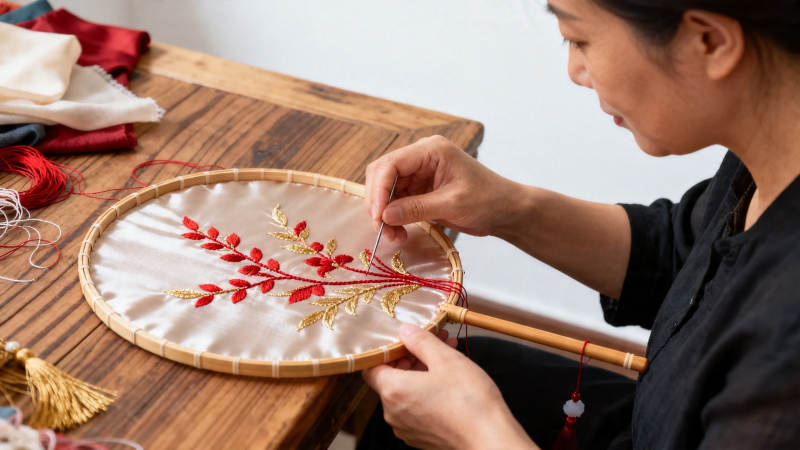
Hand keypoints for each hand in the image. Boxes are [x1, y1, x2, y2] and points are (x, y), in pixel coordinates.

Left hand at [362, 324, 536, 448]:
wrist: (490, 439)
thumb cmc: (469, 401)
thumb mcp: (445, 359)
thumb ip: (420, 340)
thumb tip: (404, 330)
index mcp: (393, 390)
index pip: (371, 366)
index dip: (387, 349)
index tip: (406, 339)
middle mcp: (393, 412)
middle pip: (391, 377)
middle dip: (412, 355)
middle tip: (435, 341)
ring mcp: (406, 427)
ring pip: (406, 392)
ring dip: (423, 371)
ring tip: (448, 354)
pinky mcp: (420, 436)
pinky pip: (416, 407)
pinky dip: (427, 390)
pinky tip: (449, 378)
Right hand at [364, 135, 520, 241]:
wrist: (506, 211)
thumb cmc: (487, 200)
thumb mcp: (452, 204)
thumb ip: (417, 208)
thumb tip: (384, 216)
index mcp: (430, 150)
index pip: (391, 164)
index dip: (379, 190)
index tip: (378, 216)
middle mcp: (421, 158)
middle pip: (382, 175)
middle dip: (378, 202)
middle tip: (382, 229)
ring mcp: (419, 174)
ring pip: (386, 191)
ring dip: (384, 214)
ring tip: (393, 236)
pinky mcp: (420, 190)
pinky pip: (396, 202)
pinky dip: (393, 218)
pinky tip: (399, 232)